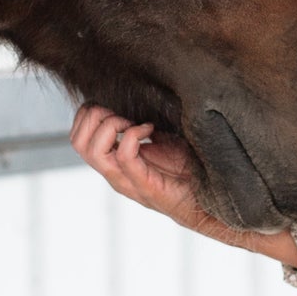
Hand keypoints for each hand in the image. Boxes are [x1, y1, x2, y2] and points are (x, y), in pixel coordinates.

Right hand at [68, 105, 296, 265]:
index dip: (90, 114)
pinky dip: (133, 136)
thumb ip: (148, 121)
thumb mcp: (167, 137)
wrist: (218, 205)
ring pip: (92, 151)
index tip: (120, 107)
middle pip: (78, 142)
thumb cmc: (196, 168)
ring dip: (110, 126)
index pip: (78, 136)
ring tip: (136, 124)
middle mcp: (116, 174)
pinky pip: (124, 157)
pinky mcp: (147, 188)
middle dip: (96, 117)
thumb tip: (142, 90)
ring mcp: (129, 183)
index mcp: (116, 162)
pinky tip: (150, 130)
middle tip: (125, 115)